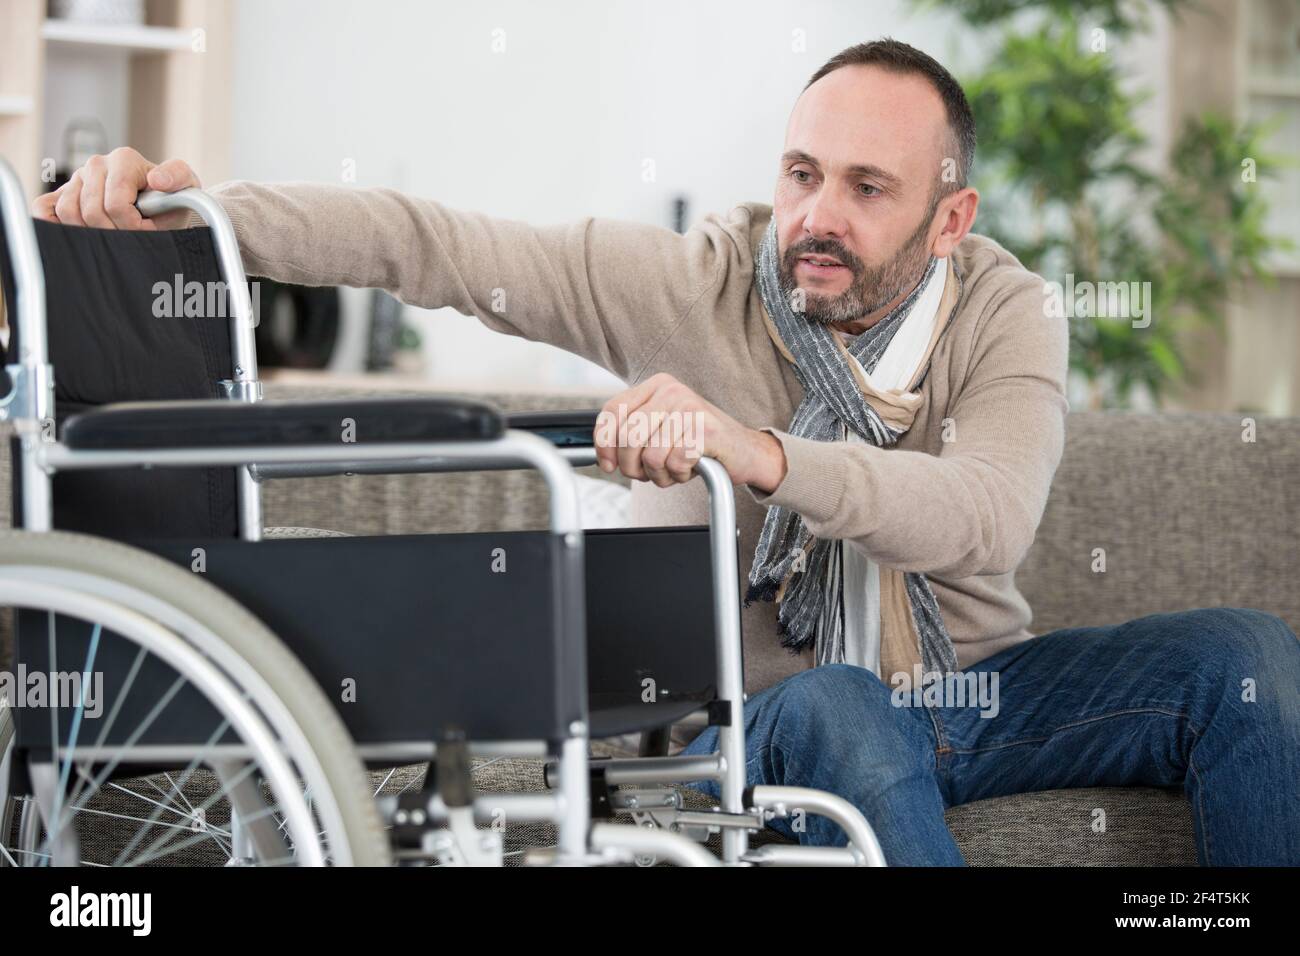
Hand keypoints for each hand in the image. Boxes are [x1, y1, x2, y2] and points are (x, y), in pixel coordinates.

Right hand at [31, 147, 200, 230]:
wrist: (162, 204)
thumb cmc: (172, 198)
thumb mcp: (186, 185)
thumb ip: (178, 178)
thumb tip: (156, 180)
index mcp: (123, 159)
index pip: (116, 204)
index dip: (132, 226)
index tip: (147, 231)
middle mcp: (96, 165)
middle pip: (91, 211)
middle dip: (114, 233)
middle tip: (132, 237)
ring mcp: (77, 178)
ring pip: (69, 213)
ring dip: (91, 232)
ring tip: (114, 234)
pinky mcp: (62, 192)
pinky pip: (44, 207)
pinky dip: (53, 223)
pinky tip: (75, 234)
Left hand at [594, 373, 787, 490]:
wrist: (744, 450)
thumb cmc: (698, 443)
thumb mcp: (660, 430)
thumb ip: (632, 433)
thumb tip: (603, 455)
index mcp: (656, 386)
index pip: (612, 411)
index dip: (604, 443)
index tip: (608, 464)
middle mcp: (671, 391)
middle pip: (628, 437)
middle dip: (632, 467)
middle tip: (647, 474)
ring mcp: (690, 408)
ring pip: (650, 456)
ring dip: (659, 475)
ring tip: (673, 470)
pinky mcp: (705, 430)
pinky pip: (674, 463)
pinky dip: (679, 475)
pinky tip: (690, 469)